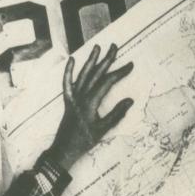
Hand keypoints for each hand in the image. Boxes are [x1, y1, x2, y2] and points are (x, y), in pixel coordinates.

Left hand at [48, 44, 134, 169]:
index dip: (119, 72)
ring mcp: (73, 96)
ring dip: (90, 60)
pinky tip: (71, 60)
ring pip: (83, 74)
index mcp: (91, 102)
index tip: (130, 65)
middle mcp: (81, 95)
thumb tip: (130, 100)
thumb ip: (116, 114)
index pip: (107, 82)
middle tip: (114, 46)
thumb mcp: (103, 129)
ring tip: (96, 47)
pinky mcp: (67, 100)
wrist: (64, 149)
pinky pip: (67, 82)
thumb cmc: (84, 140)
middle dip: (106, 59)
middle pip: (95, 73)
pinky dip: (68, 71)